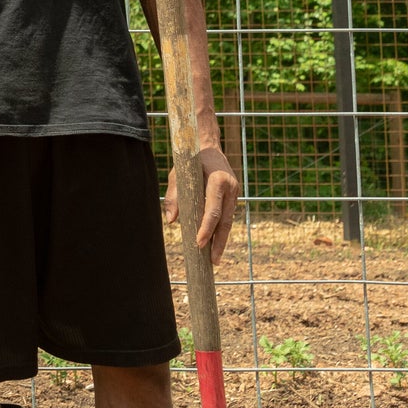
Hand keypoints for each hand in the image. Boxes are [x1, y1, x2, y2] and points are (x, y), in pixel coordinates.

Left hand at [162, 143, 240, 263]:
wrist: (208, 145)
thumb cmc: (190, 160)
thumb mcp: (178, 174)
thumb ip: (174, 196)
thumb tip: (172, 220)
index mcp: (219, 180)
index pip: (213, 210)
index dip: (206, 228)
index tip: (199, 244)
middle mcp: (231, 188)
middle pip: (225, 220)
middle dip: (218, 242)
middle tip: (212, 261)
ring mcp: (235, 193)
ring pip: (229, 221)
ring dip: (222, 240)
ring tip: (214, 259)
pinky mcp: (233, 196)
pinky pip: (228, 216)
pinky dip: (221, 231)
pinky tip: (216, 244)